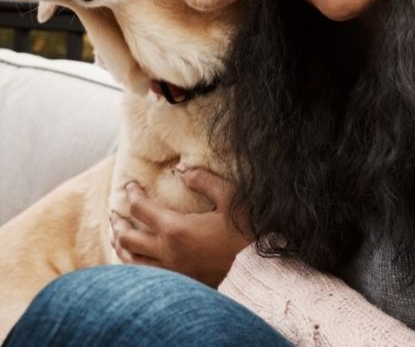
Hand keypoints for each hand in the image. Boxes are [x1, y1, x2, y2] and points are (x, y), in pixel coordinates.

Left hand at [110, 165, 250, 287]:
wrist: (260, 271)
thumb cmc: (248, 233)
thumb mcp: (230, 198)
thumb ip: (204, 180)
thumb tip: (181, 168)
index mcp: (176, 229)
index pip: (141, 208)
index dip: (132, 193)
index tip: (130, 185)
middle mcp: (166, 252)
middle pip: (128, 236)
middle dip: (118, 221)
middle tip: (115, 212)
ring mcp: (171, 272)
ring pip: (131, 261)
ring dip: (121, 245)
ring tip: (118, 236)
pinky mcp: (179, 284)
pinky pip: (145, 276)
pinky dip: (133, 265)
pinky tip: (135, 262)